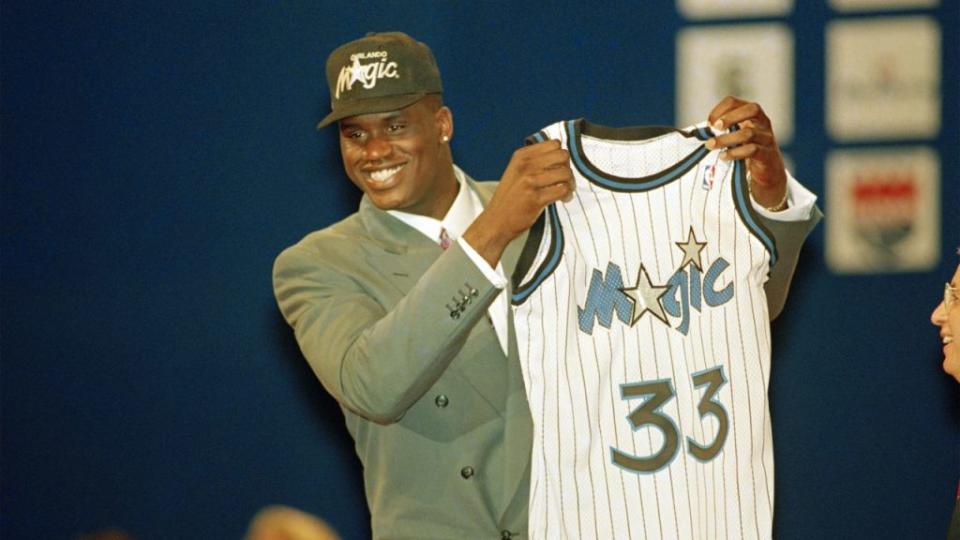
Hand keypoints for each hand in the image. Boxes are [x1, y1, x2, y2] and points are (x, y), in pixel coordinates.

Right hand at [463, 140, 573, 265]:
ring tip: (564, 191)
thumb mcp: (516, 171)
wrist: (496, 221)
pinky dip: (567, 195)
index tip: (558, 168)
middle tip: (563, 180)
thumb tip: (562, 157)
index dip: (561, 156)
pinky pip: (563, 189)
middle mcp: (525, 165)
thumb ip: (534, 161)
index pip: (554, 144)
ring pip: (565, 173)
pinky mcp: (535, 198)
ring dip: (570, 183)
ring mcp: (530, 181)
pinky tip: (562, 199)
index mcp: (521, 156)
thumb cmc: (509, 198)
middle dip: (568, 168)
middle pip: (563, 156)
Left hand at [705, 96, 786, 208]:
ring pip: (748, 133)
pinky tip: (723, 157)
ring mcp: (766, 138)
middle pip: (752, 109)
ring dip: (726, 139)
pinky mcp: (767, 154)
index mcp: (751, 115)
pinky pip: (752, 150)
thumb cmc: (746, 151)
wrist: (768, 173)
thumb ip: (722, 132)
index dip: (720, 109)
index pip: (735, 102)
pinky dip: (735, 153)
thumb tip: (697, 133)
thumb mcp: (735, 137)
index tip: (708, 123)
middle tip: (714, 128)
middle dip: (730, 117)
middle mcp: (762, 123)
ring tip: (711, 145)